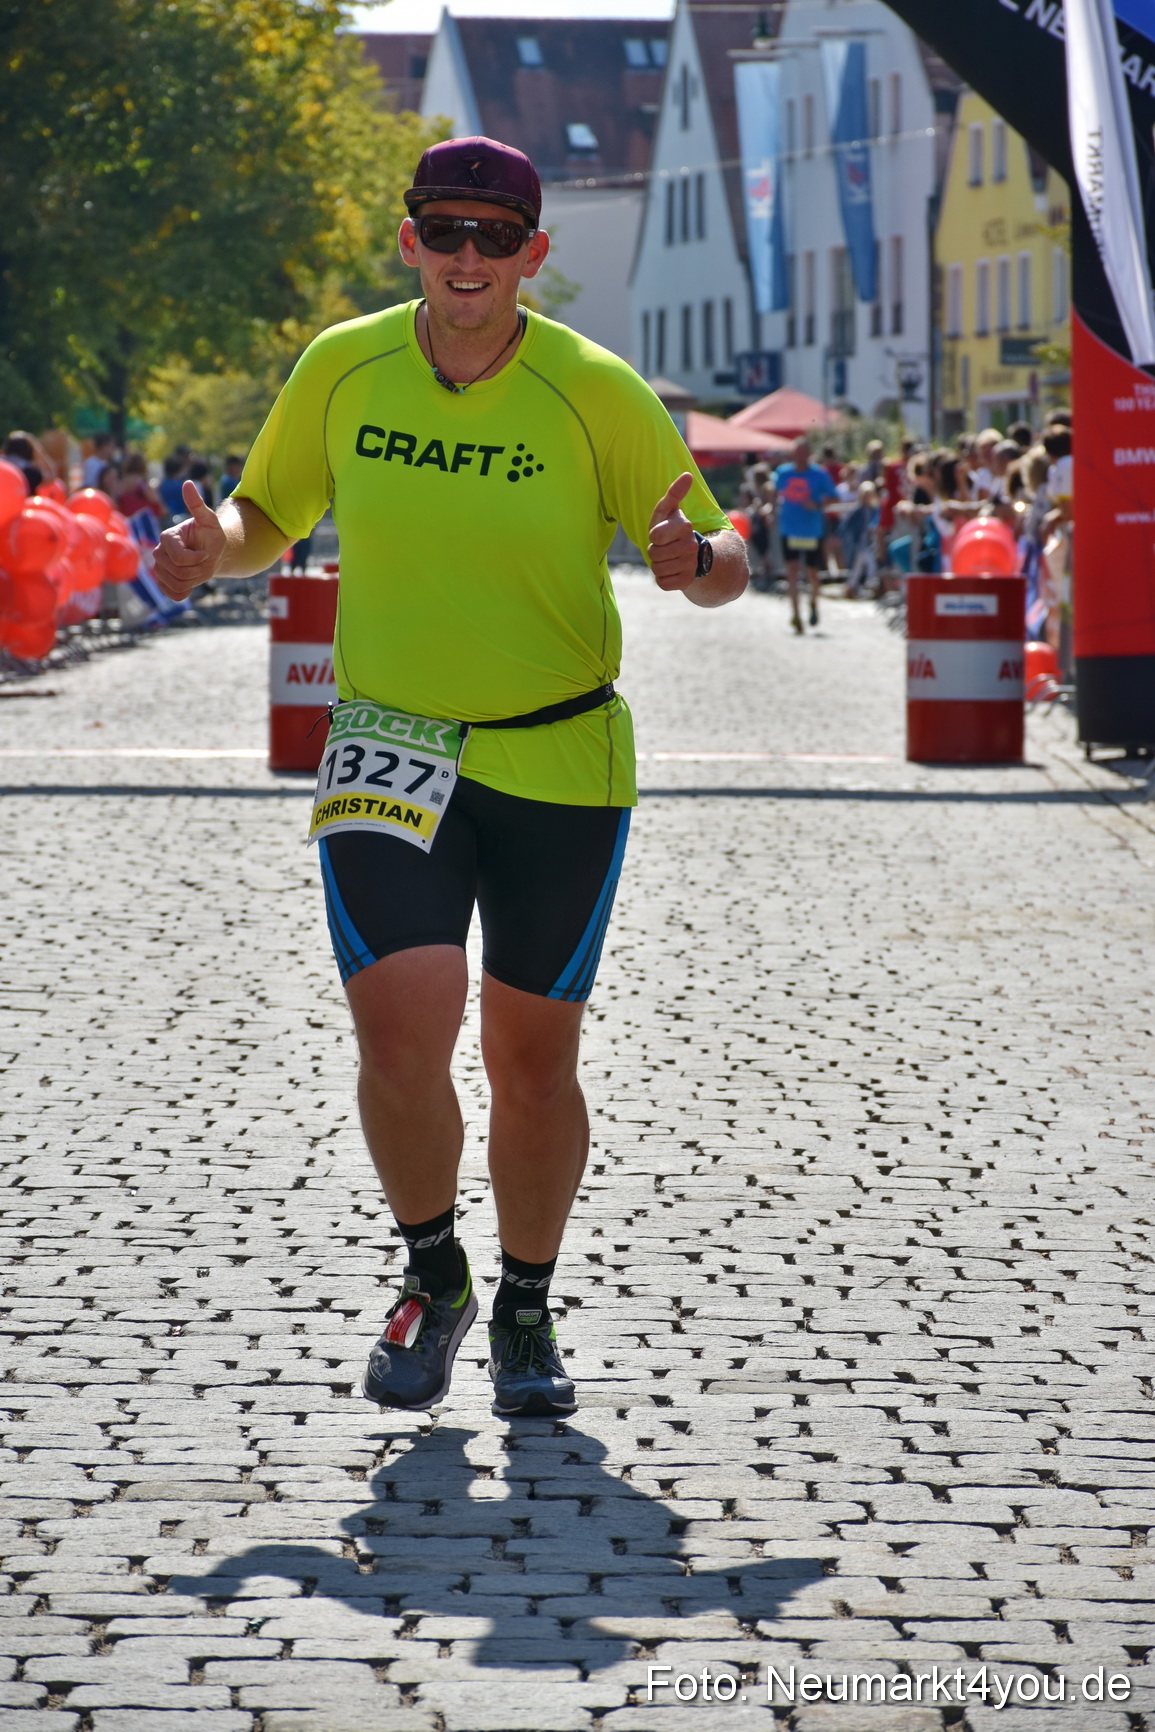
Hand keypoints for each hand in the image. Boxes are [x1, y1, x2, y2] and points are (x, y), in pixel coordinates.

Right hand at [153, 480, 226, 599]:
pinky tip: (192, 583)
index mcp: (167, 537)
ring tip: (199, 570)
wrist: (212, 552)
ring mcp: (159, 568)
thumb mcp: (210, 520)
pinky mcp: (163, 582)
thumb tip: (188, 483)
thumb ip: (198, 504)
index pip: (179, 558)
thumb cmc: (212, 535)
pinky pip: (172, 594)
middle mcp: (159, 552)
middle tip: (204, 562)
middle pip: (177, 572)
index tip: (206, 554)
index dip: (196, 559)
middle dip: (197, 570)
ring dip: (194, 581)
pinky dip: (184, 593)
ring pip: (176, 584)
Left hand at [647, 472, 698, 591]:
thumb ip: (674, 493)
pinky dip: (662, 578)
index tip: (661, 533)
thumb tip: (687, 475)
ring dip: (658, 565)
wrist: (689, 555)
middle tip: (664, 547)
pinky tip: (671, 570)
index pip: (655, 536)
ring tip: (668, 558)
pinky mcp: (687, 582)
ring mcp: (690, 565)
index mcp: (685, 526)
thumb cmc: (671, 529)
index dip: (653, 536)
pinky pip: (662, 583)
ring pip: (657, 569)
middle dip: (654, 551)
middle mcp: (691, 546)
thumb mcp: (669, 511)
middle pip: (653, 554)